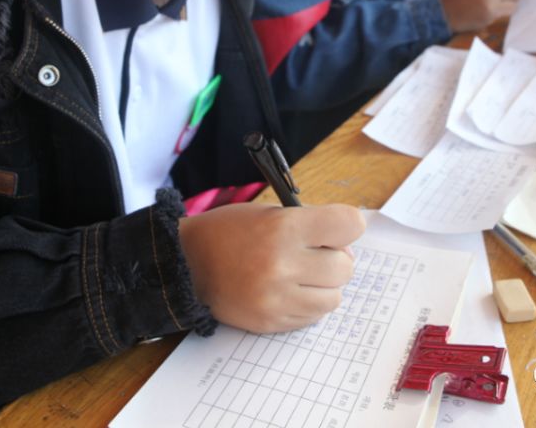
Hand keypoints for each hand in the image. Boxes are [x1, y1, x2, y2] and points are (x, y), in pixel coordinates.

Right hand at [178, 203, 364, 332]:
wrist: (186, 265)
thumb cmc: (230, 232)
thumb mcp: (269, 213)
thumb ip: (310, 225)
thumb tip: (346, 249)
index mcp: (284, 227)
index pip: (348, 224)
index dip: (347, 226)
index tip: (337, 230)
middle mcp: (283, 264)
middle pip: (345, 267)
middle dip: (334, 259)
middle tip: (313, 255)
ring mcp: (277, 297)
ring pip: (334, 298)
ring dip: (323, 287)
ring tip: (299, 276)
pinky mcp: (271, 322)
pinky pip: (312, 317)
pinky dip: (307, 305)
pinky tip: (286, 291)